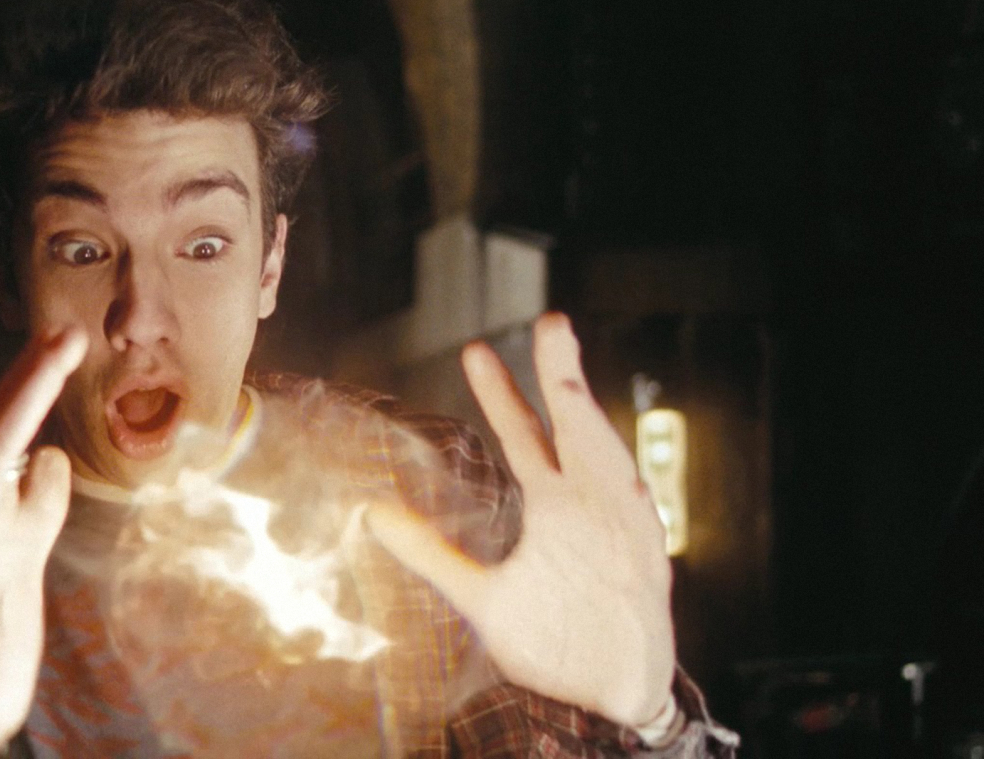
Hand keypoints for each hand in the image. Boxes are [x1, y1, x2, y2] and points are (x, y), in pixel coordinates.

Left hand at [366, 313, 674, 727]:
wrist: (600, 697)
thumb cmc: (553, 641)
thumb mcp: (480, 596)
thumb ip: (432, 555)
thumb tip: (372, 516)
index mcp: (554, 504)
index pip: (525, 434)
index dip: (503, 394)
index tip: (475, 350)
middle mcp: (587, 503)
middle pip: (575, 426)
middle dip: (563, 376)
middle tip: (549, 322)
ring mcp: (620, 529)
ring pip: (610, 460)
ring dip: (592, 422)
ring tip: (569, 382)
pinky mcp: (648, 566)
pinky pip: (640, 522)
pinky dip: (627, 496)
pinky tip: (613, 467)